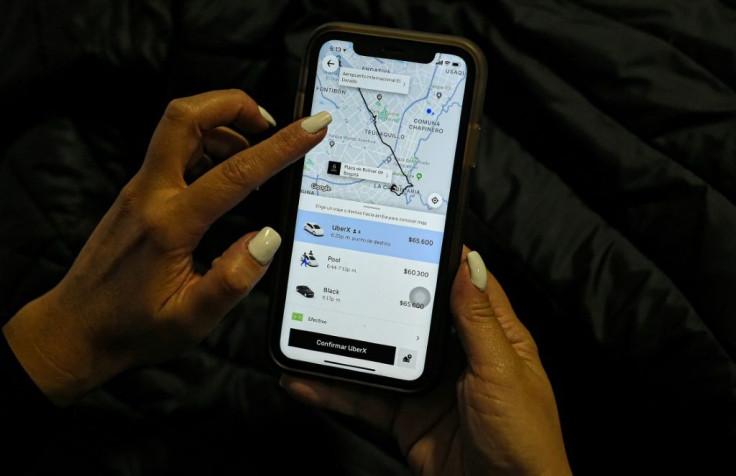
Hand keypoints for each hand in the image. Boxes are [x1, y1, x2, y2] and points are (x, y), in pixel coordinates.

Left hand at [3, 89, 331, 405]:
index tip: (312, 127)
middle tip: (270, 124)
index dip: (282, 146)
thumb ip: (234, 279)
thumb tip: (268, 238)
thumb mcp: (192, 318)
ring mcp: (139, 190)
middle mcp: (149, 195)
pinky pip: (173, 148)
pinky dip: (206, 143)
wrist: (75, 329)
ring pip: (178, 126)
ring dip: (221, 124)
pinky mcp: (137, 193)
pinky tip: (226, 172)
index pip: (235, 172)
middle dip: (234, 104)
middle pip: (185, 117)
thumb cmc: (132, 327)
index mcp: (169, 225)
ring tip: (254, 153)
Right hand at [281, 247, 571, 474]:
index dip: (440, 259)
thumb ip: (478, 321)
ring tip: (313, 326)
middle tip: (343, 273)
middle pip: (412, 315)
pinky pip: (366, 398)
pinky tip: (308, 382)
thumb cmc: (525, 439)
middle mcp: (459, 357)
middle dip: (380, 296)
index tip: (406, 233)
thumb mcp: (501, 372)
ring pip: (381, 355)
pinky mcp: (406, 417)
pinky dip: (336, 390)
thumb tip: (467, 266)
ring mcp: (429, 387)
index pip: (464, 285)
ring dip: (348, 345)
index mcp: (492, 338)